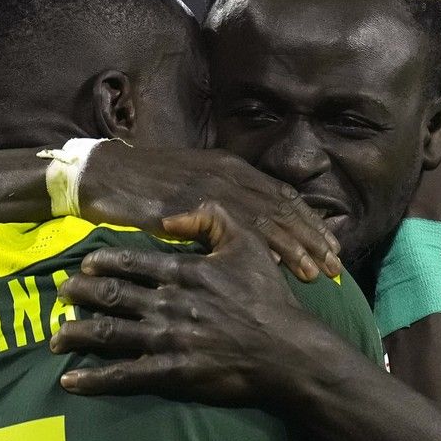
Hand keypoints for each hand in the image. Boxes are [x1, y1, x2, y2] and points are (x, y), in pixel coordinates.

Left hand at [50, 202, 337, 406]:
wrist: (287, 349)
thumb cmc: (268, 297)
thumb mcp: (247, 244)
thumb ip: (210, 219)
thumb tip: (170, 216)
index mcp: (183, 271)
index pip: (131, 262)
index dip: (102, 262)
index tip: (84, 263)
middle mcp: (168, 303)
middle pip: (111, 295)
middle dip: (80, 294)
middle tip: (62, 295)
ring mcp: (167, 338)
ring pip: (109, 333)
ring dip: (77, 334)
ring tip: (56, 337)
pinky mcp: (172, 372)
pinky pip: (125, 375)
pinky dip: (94, 378)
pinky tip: (70, 381)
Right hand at [79, 143, 340, 281]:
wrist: (103, 175)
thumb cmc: (143, 185)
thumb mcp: (191, 187)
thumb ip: (221, 204)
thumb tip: (250, 231)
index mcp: (231, 168)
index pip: (282, 196)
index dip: (309, 221)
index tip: (331, 245)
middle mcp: (229, 174)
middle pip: (285, 209)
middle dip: (313, 238)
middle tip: (337, 265)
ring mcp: (213, 188)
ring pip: (268, 220)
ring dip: (296, 247)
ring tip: (318, 272)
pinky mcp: (195, 204)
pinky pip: (235, 228)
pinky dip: (261, 247)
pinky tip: (278, 266)